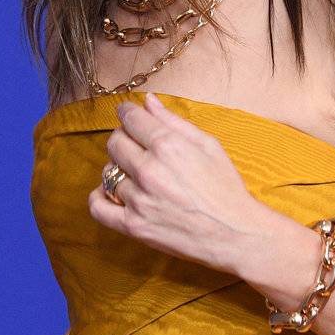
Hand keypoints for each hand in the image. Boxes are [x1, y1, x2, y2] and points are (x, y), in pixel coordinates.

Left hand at [87, 93, 268, 271]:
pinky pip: (98, 207)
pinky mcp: (134, 225)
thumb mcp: (208, 146)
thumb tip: (149, 101)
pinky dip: (99, 198)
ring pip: (108, 173)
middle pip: (114, 143)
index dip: (126, 113)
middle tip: (135, 146)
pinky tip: (112, 194)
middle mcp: (150, 170)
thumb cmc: (226, 188)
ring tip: (137, 176)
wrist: (236, 234)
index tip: (127, 114)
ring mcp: (139, 199)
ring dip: (119, 171)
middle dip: (123, 139)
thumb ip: (175, 122)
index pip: (130, 119)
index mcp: (168, 146)